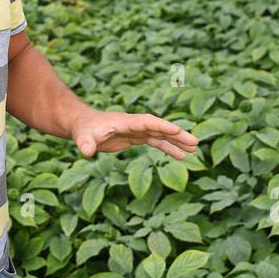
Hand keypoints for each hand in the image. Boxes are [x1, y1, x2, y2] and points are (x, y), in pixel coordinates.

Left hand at [70, 109, 198, 159]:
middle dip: (176, 134)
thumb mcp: (82, 137)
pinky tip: (180, 156)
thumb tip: (87, 152)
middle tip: (195, 143)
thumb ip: (86, 143)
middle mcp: (134, 124)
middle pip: (159, 127)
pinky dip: (168, 148)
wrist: (83, 126)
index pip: (147, 122)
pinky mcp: (135, 137)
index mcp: (125, 122)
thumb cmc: (83, 130)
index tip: (177, 131)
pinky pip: (156, 142)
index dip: (161, 126)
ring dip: (176, 142)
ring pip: (160, 135)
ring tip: (193, 150)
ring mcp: (136, 130)